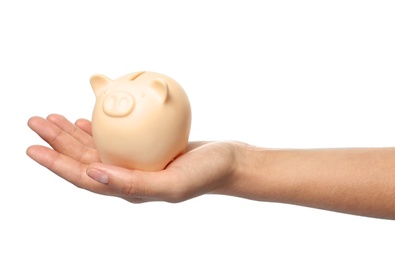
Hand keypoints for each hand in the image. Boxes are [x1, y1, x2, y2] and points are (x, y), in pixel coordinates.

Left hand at [27, 114, 241, 202]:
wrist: (230, 163)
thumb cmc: (207, 174)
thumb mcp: (174, 183)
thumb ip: (134, 184)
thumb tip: (94, 174)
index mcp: (130, 189)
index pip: (84, 177)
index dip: (56, 164)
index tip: (32, 148)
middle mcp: (128, 178)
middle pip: (84, 160)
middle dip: (57, 143)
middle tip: (36, 121)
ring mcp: (137, 164)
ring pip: (97, 147)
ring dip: (73, 134)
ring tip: (54, 118)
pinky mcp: (146, 151)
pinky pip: (116, 139)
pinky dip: (98, 129)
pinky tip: (87, 120)